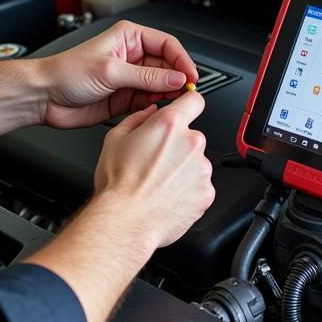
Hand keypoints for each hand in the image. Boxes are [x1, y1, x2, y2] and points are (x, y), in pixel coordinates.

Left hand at [39, 20, 198, 129]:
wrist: (44, 97)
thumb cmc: (66, 73)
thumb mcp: (110, 71)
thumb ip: (146, 77)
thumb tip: (176, 79)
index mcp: (129, 38)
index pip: (167, 45)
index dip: (182, 60)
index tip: (191, 77)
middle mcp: (132, 56)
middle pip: (167, 66)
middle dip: (176, 80)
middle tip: (184, 94)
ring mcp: (129, 78)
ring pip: (160, 85)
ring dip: (165, 95)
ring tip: (168, 102)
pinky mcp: (125, 97)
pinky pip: (148, 101)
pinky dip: (153, 106)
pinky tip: (152, 110)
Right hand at [92, 89, 214, 254]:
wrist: (125, 221)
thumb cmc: (118, 184)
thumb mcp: (115, 139)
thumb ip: (137, 119)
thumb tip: (149, 113)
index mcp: (169, 125)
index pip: (194, 100)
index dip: (188, 104)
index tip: (186, 111)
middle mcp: (191, 143)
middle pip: (192, 137)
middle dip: (177, 146)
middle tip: (156, 162)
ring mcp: (202, 169)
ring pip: (196, 162)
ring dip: (183, 169)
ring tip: (159, 183)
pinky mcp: (207, 192)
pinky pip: (200, 185)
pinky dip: (188, 189)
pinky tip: (168, 196)